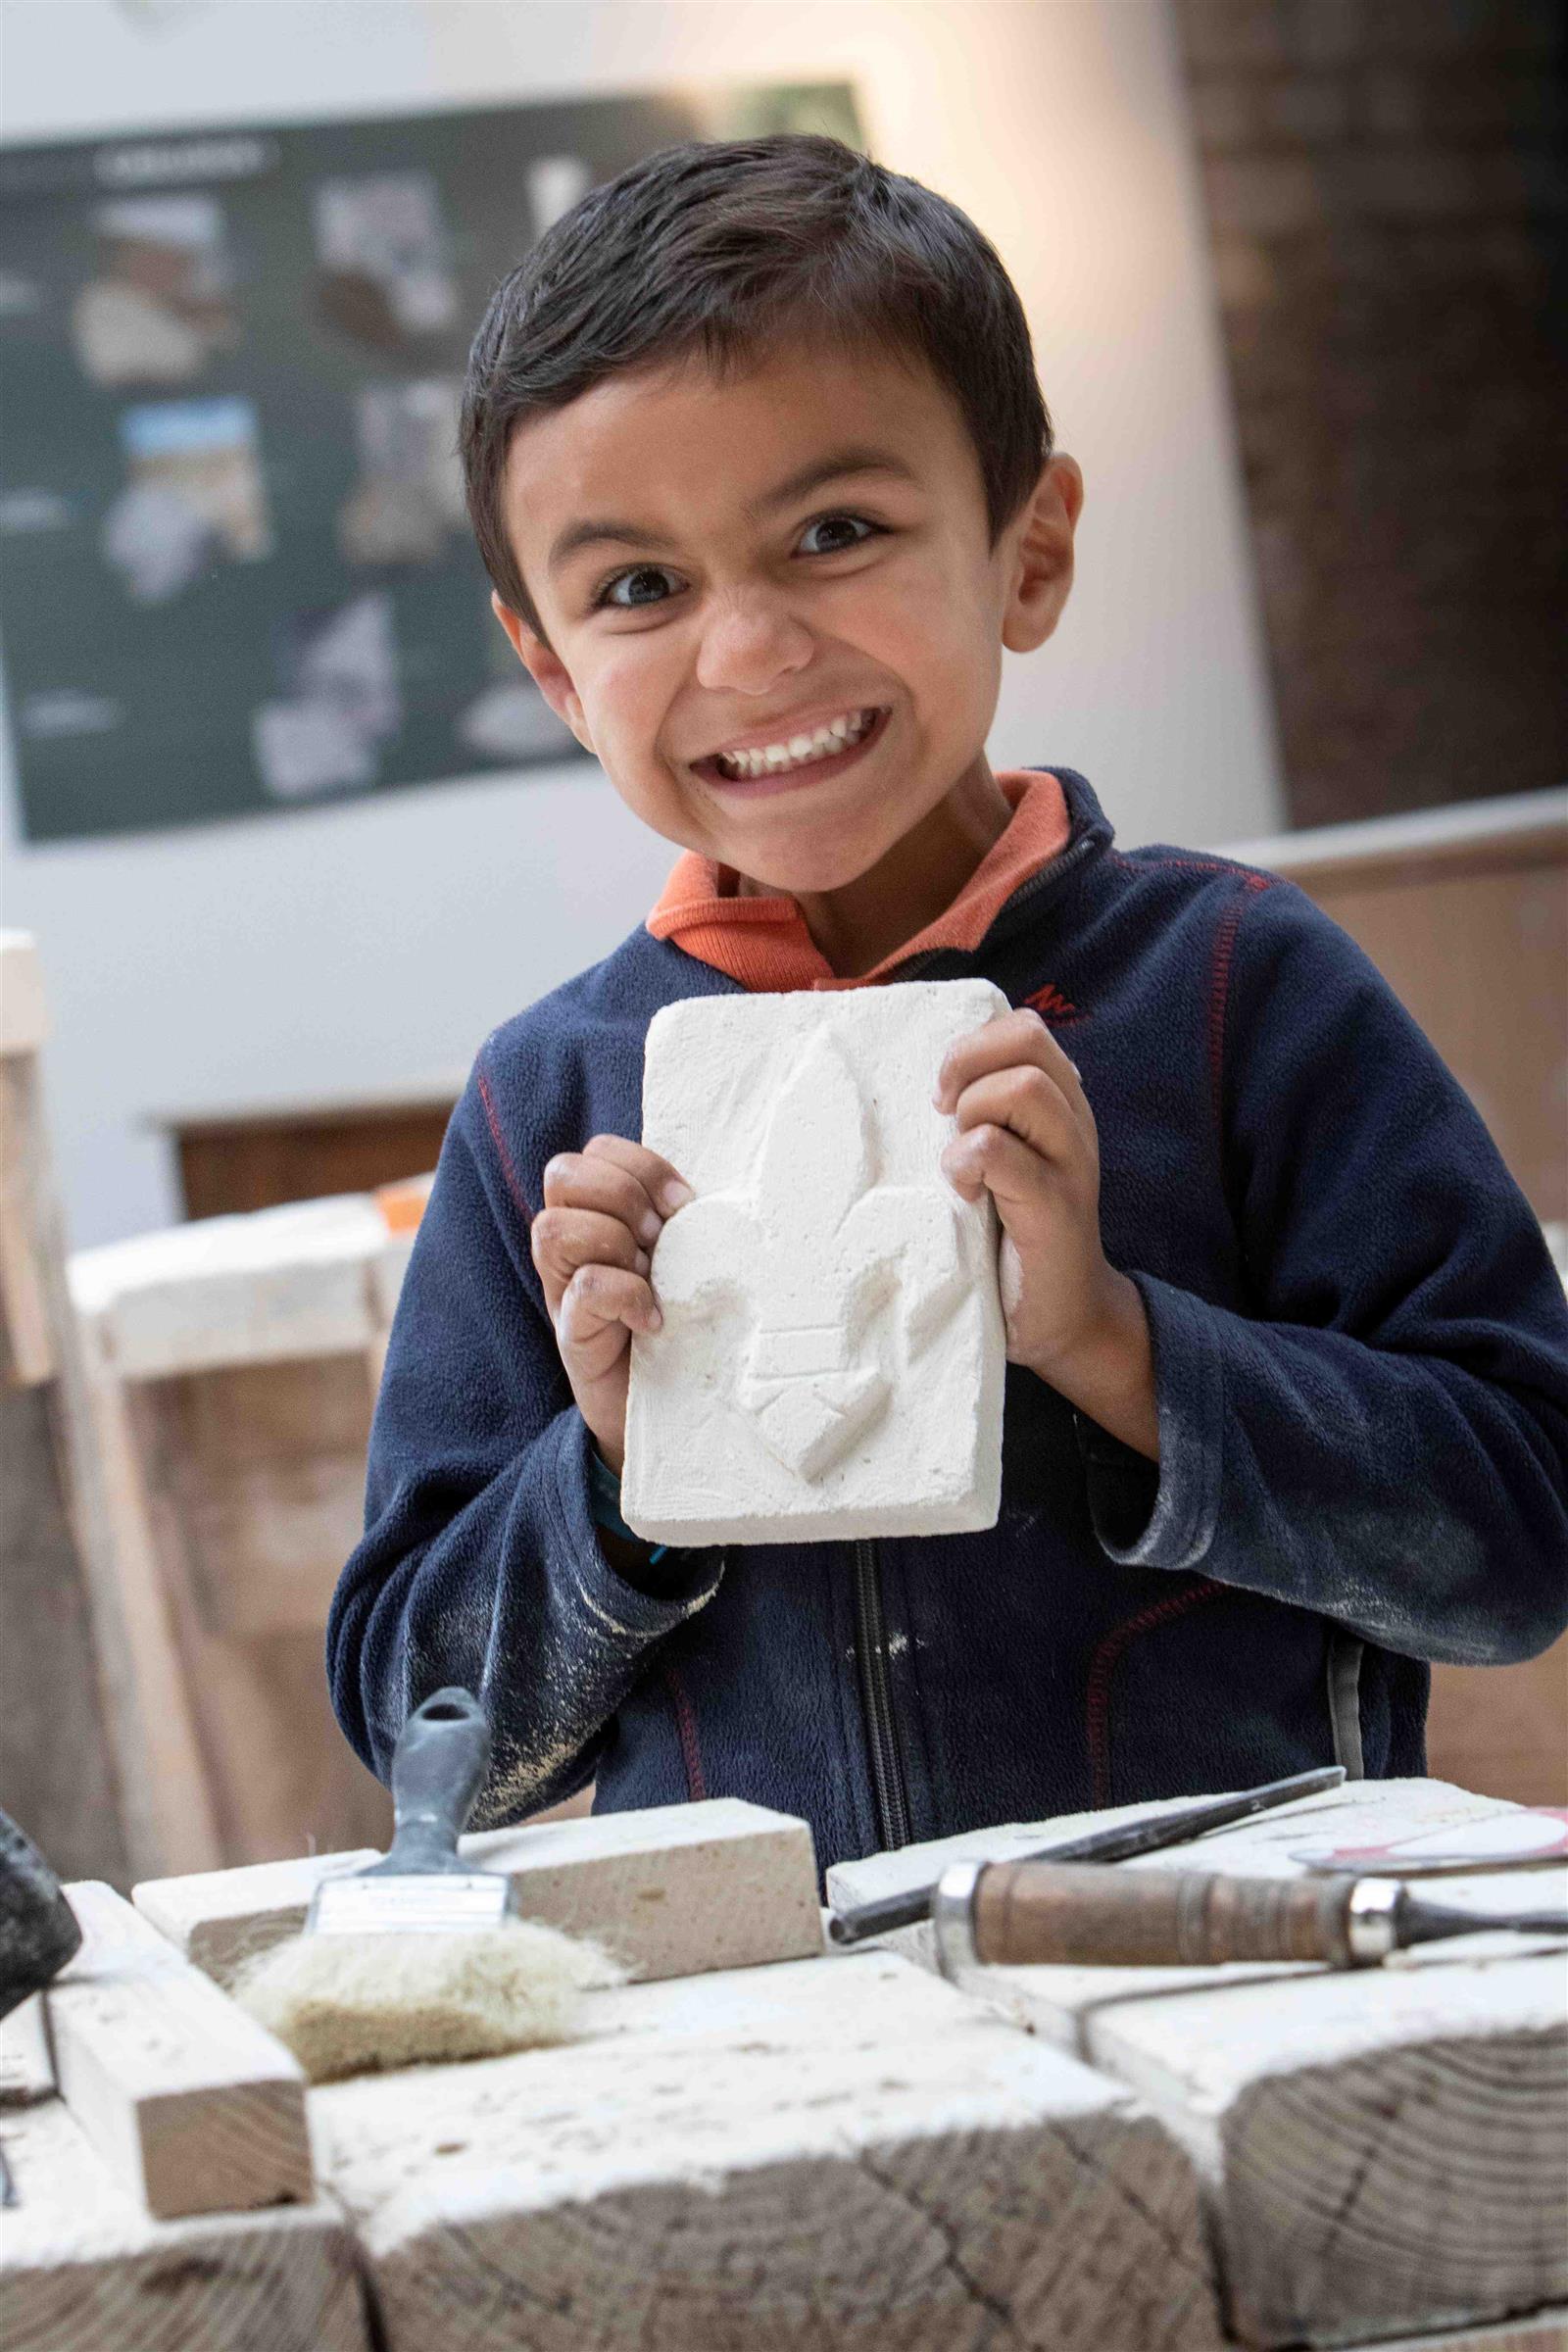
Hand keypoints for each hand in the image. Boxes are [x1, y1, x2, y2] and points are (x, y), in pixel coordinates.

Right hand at [531, 1136, 693, 1478]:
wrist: (675, 1410)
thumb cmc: (685, 1326)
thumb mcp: (688, 1260)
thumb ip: (685, 1221)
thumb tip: (708, 1194)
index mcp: (600, 1215)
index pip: (596, 1151)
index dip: (641, 1166)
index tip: (684, 1204)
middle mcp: (571, 1246)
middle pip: (563, 1174)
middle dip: (624, 1197)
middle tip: (661, 1239)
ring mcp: (563, 1289)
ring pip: (556, 1228)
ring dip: (615, 1242)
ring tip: (650, 1275)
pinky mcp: (571, 1335)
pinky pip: (584, 1289)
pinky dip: (626, 1295)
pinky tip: (652, 1318)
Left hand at [933, 1010, 1158, 1458]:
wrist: (1063, 1318)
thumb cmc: (1014, 1239)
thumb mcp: (1001, 1164)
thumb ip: (982, 1121)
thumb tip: (923, 1087)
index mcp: (1060, 1107)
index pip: (1025, 1029)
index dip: (975, 1044)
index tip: (945, 1092)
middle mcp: (1074, 1124)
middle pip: (1028, 1040)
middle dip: (967, 1063)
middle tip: (943, 1112)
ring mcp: (1070, 1164)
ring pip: (1023, 1088)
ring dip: (971, 1114)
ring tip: (959, 1160)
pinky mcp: (1055, 1208)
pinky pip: (1000, 1153)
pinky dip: (966, 1163)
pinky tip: (964, 1195)